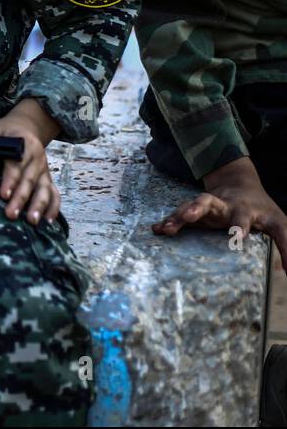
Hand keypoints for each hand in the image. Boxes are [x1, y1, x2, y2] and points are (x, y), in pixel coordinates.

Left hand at [0, 109, 58, 224]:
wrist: (27, 126)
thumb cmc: (6, 131)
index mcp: (24, 144)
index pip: (17, 165)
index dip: (10, 180)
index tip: (3, 195)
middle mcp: (37, 158)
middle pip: (30, 180)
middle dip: (21, 198)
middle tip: (11, 214)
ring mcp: (44, 170)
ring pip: (44, 189)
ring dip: (39, 205)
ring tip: (32, 221)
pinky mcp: (48, 178)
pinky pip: (55, 193)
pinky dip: (54, 207)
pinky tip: (48, 220)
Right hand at [152, 157, 286, 255]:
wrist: (239, 183)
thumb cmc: (261, 209)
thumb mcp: (278, 224)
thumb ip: (286, 245)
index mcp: (242, 209)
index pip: (242, 218)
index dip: (239, 227)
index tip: (238, 238)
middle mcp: (221, 205)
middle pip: (207, 202)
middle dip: (196, 208)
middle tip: (188, 216)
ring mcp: (205, 207)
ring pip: (188, 207)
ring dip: (177, 217)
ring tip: (165, 229)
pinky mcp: (193, 212)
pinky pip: (178, 217)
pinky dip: (167, 222)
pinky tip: (156, 229)